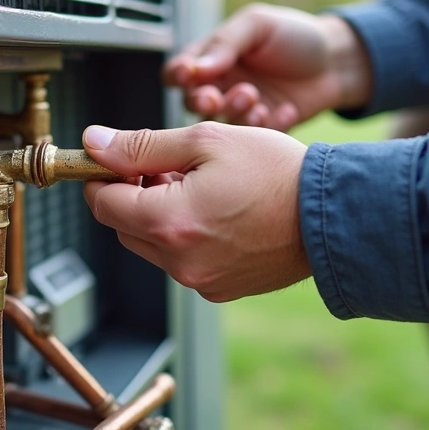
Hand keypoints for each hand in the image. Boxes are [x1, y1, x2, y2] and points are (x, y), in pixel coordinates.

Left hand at [82, 122, 309, 301]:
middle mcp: (179, 261)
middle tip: (166, 165)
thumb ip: (142, 145)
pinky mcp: (220, 288)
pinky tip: (217, 211)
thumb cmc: (277, 172)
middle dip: (133, 193)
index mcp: (169, 222)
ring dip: (158, 215)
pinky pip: (182, 261)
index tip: (114, 158)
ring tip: (198, 185)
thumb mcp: (206, 141)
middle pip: (123, 226)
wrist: (334, 214)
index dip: (102, 175)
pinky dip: (186, 236)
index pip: (103, 203)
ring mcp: (200, 279)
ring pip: (152, 244)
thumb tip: (93, 143)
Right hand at [164, 3, 373, 130]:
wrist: (339, 60)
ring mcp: (242, 111)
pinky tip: (285, 110)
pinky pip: (254, 138)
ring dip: (234, 112)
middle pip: (192, 103)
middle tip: (216, 97)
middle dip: (201, 101)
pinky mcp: (264, 131)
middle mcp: (222, 86)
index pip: (178, 71)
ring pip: (222, 123)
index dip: (179, 75)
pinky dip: (267, 125)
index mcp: (212, 58)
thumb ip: (224, 43)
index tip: (190, 74)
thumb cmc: (296, 35)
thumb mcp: (257, 25)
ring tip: (255, 98)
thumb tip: (196, 67)